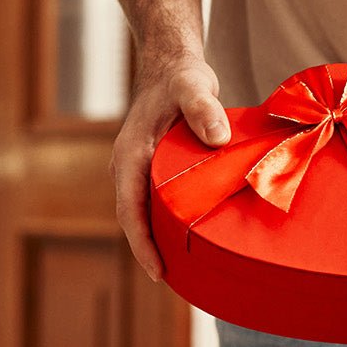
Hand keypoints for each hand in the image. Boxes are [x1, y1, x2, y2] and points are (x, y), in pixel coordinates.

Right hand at [111, 53, 229, 280]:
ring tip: (187, 269)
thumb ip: (204, 108)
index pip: (130, 210)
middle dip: (151, 251)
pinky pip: (155, 200)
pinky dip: (168, 220)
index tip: (158, 272)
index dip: (142, 243)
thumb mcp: (194, 86)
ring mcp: (138, 168)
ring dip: (159, 238)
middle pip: (135, 219)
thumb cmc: (182, 77)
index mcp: (131, 154)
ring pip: (145, 211)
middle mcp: (128, 166)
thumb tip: (217, 139)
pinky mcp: (152, 167)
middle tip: (179, 281)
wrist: (170, 65)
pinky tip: (190, 235)